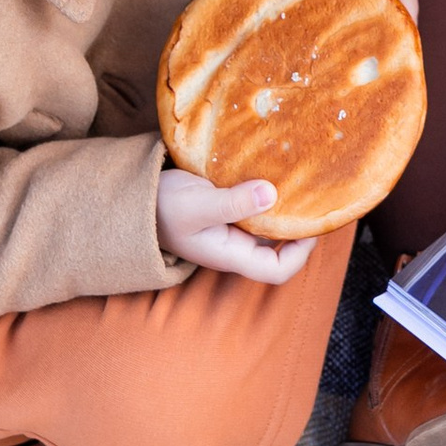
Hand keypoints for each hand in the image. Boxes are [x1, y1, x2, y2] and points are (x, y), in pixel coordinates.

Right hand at [156, 170, 318, 281]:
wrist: (132, 196)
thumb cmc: (160, 206)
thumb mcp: (196, 204)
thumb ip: (232, 202)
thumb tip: (272, 194)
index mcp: (230, 254)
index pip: (277, 271)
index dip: (301, 254)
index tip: (312, 225)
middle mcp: (234, 246)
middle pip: (279, 250)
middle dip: (299, 229)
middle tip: (314, 198)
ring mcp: (230, 229)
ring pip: (269, 228)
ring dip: (285, 210)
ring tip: (301, 183)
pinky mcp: (225, 210)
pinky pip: (255, 209)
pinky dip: (268, 196)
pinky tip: (275, 174)